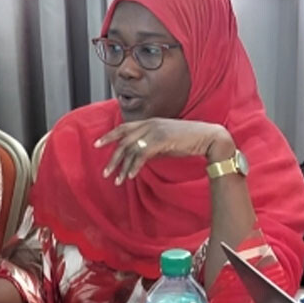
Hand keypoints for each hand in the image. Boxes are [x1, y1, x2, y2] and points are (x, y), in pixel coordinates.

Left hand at [95, 119, 233, 184]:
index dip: (109, 136)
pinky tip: (130, 177)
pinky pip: (141, 155)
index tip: (97, 144)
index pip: (123, 127)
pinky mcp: (161, 140)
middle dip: (112, 158)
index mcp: (150, 122)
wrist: (207, 137)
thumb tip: (138, 157)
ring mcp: (155, 131)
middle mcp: (150, 124)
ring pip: (130, 150)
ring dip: (122, 167)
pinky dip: (134, 167)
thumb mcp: (165, 142)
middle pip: (123, 141)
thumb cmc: (188, 141)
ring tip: (116, 180)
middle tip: (104, 172)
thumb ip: (151, 146)